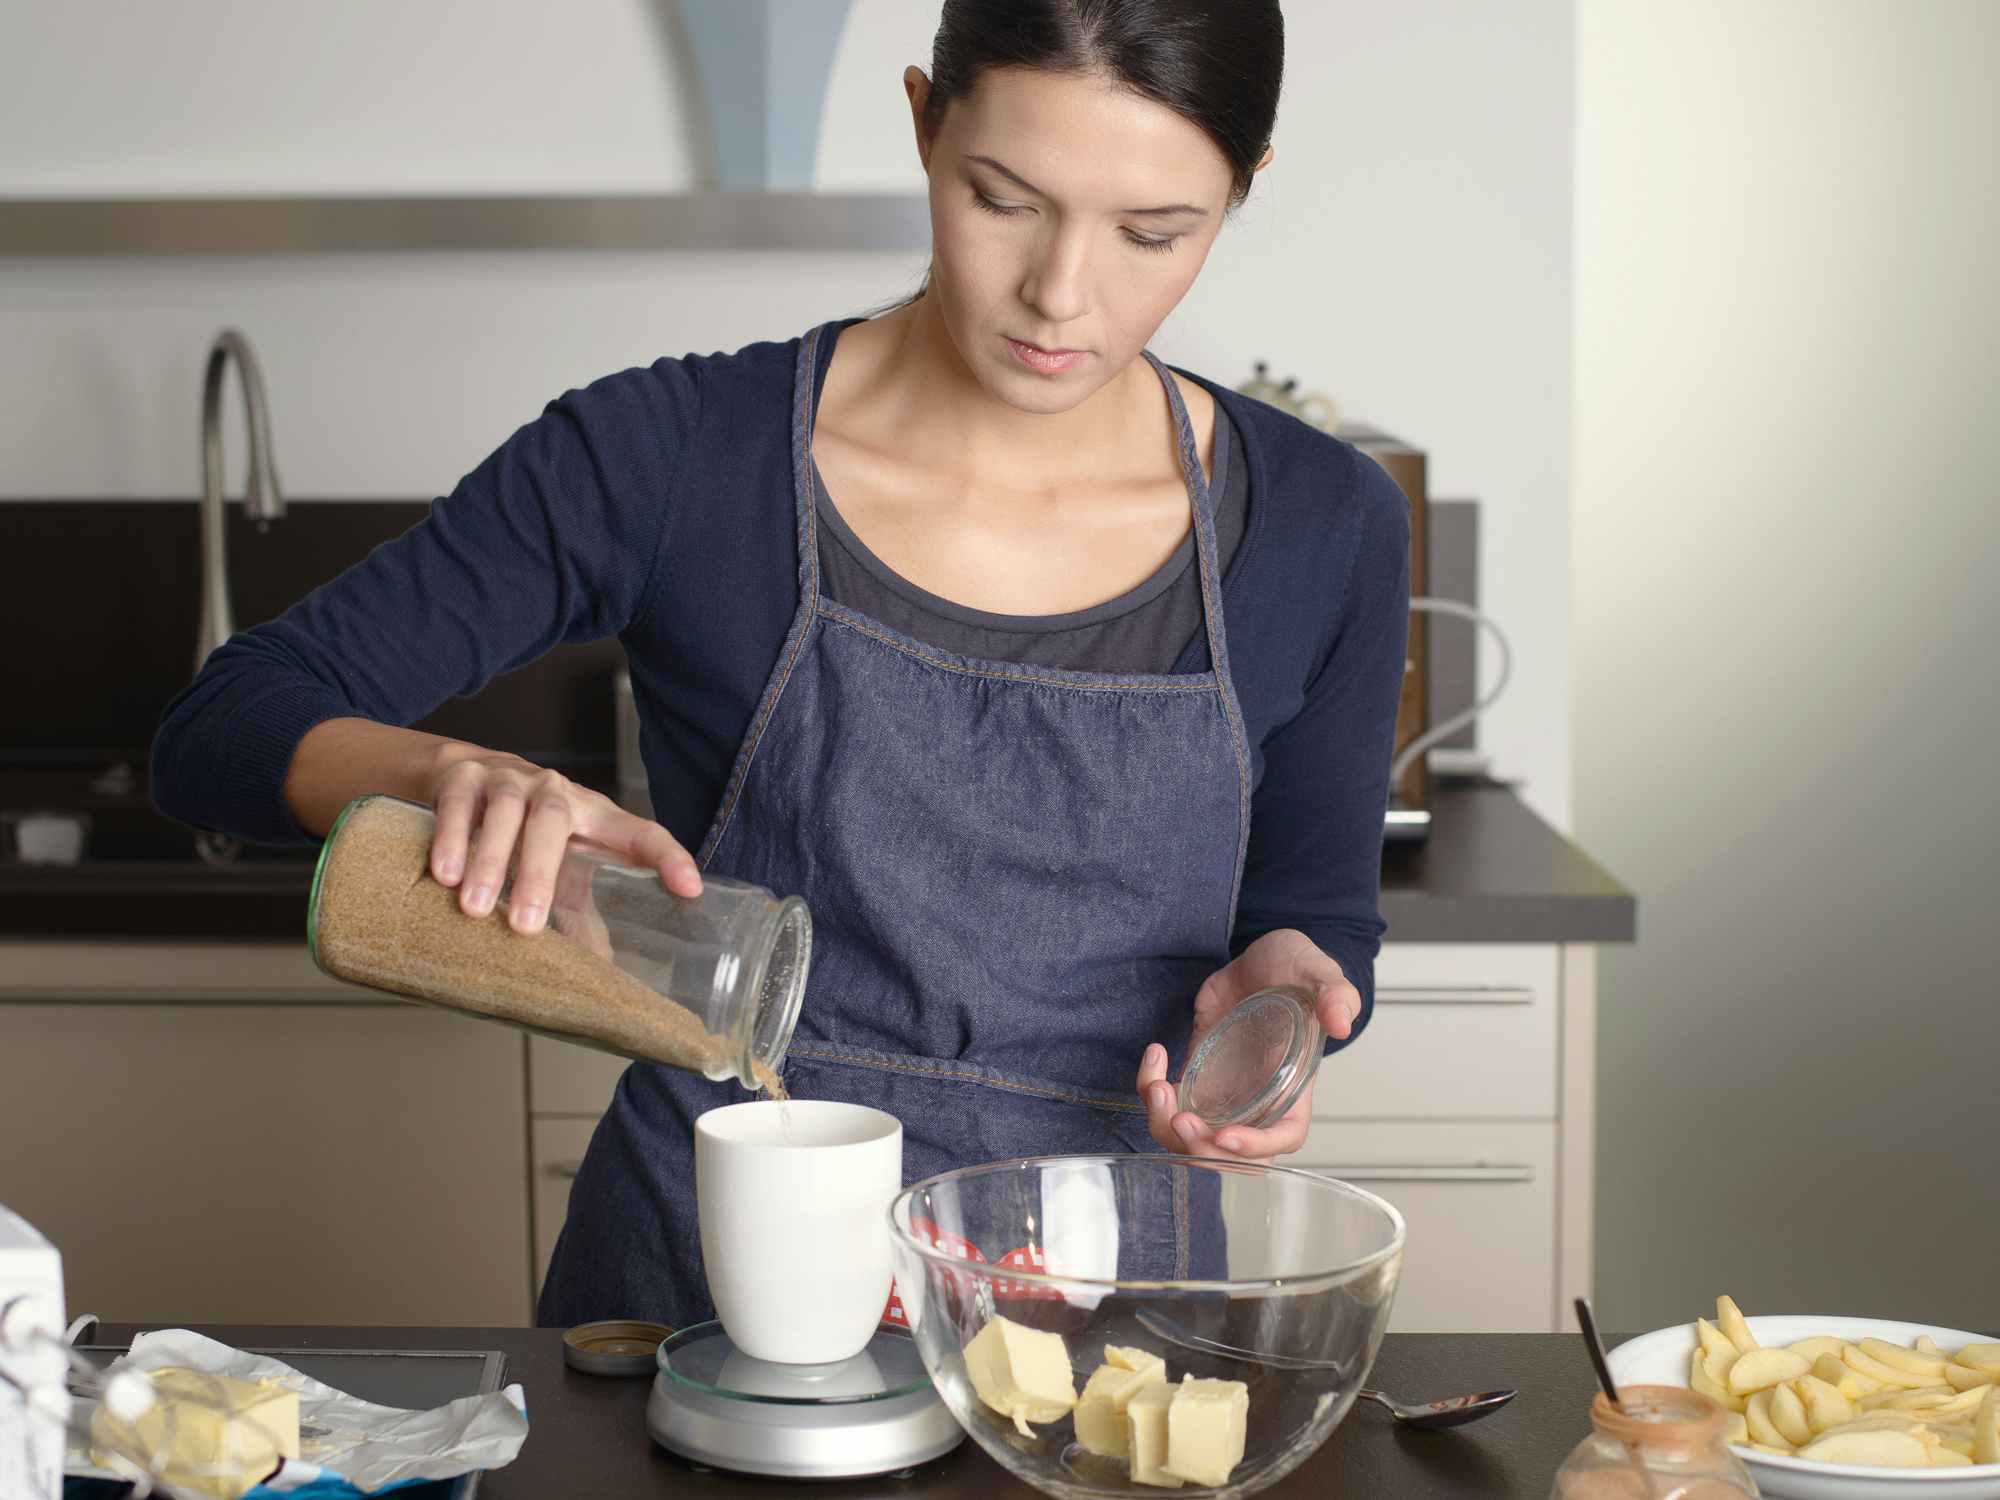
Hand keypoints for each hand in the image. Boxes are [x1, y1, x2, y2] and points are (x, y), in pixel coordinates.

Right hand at [425, 748, 700, 934]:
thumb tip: (603, 975)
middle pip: (554, 823)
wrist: (464, 774)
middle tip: (526, 927)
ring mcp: (509, 780)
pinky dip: (452, 840)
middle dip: (541, 873)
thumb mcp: (561, 867)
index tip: (690, 889)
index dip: (667, 857)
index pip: (639, 833)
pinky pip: (459, 807)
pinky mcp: (463, 779)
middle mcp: (556, 791)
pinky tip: (444, 875)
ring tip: (477, 907)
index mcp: (594, 816)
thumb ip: (581, 913)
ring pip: (505, 814)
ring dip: (491, 861)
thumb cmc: (528, 832)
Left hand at [1136, 929, 1361, 1163]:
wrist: (1263, 959)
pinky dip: (1149, 1088)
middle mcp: (1257, 1098)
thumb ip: (1336, 995)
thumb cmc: (1298, 970)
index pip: (1281, 1138)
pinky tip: (1155, 1055)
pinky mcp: (1197, 1073)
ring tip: (1157, 1086)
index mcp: (1293, 1086)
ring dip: (1165, 1125)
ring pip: (1191, 1136)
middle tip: (1181, 1119)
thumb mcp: (1321, 973)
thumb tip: (1340, 1022)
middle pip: (1229, 1154)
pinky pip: (1168, 1101)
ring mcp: (1223, 1090)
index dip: (1254, 1148)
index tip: (1226, 1136)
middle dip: (1200, 1148)